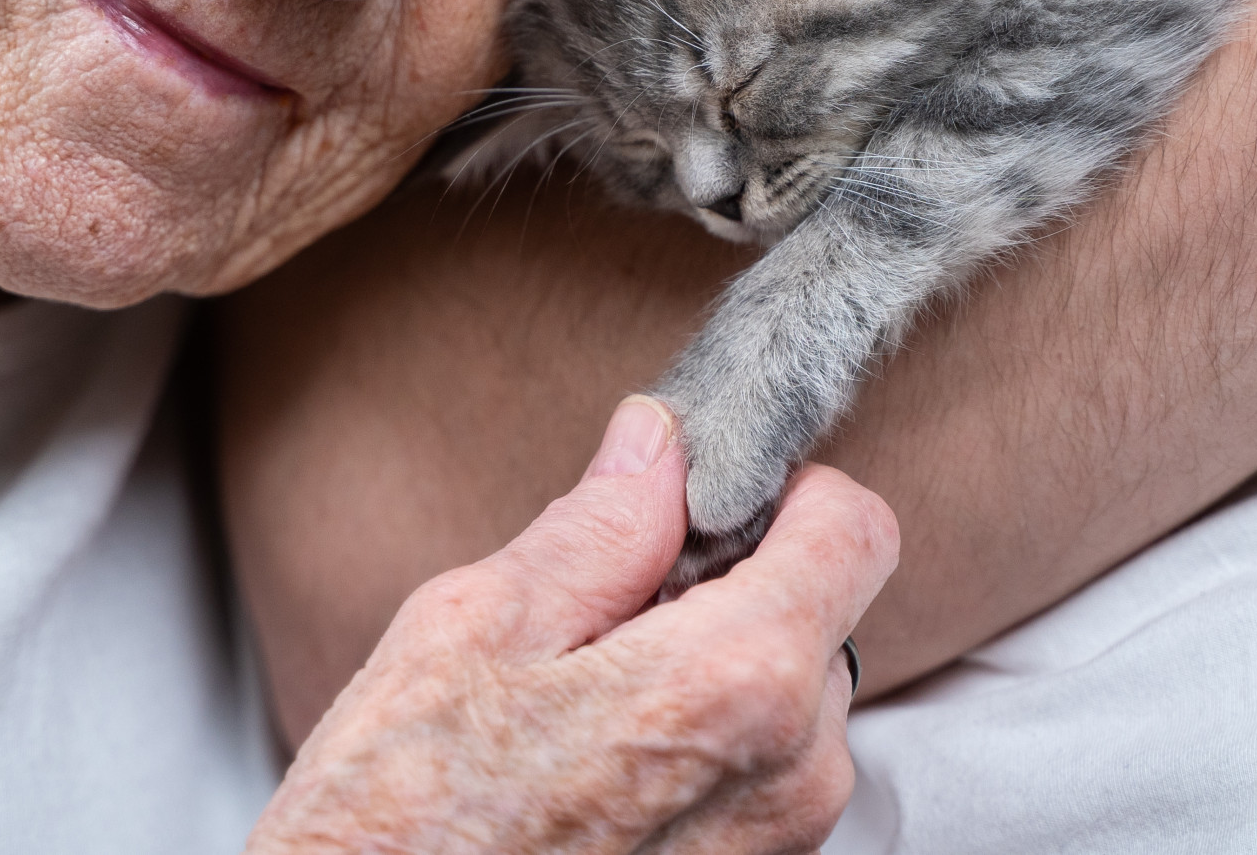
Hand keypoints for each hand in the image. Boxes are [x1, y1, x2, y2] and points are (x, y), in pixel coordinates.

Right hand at [245, 396, 896, 854]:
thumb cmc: (398, 825)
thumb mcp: (470, 634)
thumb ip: (594, 531)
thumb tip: (660, 443)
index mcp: (740, 681)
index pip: (857, 529)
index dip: (781, 495)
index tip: (699, 507)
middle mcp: (797, 774)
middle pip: (824, 614)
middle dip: (733, 591)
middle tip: (603, 621)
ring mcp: (782, 848)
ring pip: (794, 700)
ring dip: (715, 677)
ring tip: (585, 710)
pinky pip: (765, 781)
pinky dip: (704, 753)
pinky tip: (599, 773)